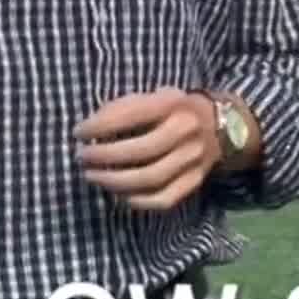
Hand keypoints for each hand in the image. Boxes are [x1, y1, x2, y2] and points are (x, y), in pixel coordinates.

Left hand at [76, 88, 219, 209]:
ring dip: (115, 181)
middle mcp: (186, 130)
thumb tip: (90, 130)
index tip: (78, 133)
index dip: (100, 126)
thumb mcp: (152, 97)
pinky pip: (164, 198)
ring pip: (151, 178)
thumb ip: (124, 108)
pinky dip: (137, 201)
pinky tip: (119, 195)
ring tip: (93, 177)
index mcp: (172, 103)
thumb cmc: (172, 110)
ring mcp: (193, 158)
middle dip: (105, 156)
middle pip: (142, 150)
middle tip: (82, 158)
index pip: (132, 114)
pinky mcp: (195, 181)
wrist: (219, 125)